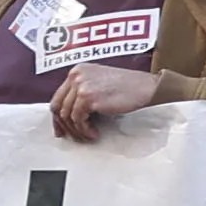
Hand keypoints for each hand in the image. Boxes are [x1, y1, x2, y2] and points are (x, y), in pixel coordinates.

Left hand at [46, 63, 162, 141]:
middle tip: (71, 136)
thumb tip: (68, 114)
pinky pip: (78, 120)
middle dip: (63, 124)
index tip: (62, 128)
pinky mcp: (88, 98)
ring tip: (88, 135)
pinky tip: (94, 132)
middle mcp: (77, 76)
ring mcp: (81, 86)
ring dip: (77, 129)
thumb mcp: (100, 83)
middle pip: (58, 106)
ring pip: (67, 115)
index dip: (58, 115)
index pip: (58, 96)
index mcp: (78, 70)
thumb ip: (82, 92)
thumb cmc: (129, 87)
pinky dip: (84, 130)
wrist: (148, 88)